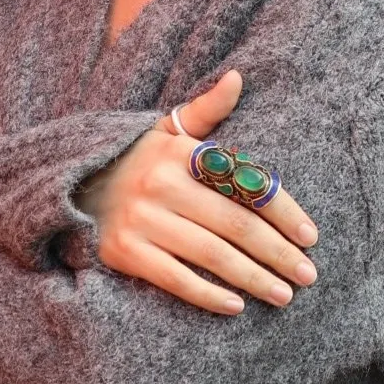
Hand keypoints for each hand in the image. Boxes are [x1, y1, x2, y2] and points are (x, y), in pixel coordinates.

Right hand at [78, 70, 319, 315]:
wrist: (72, 186)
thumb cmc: (136, 161)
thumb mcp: (166, 130)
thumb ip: (207, 109)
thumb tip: (237, 77)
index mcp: (180, 152)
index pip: (244, 182)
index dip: (283, 211)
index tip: (311, 237)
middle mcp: (162, 184)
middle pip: (235, 224)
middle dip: (278, 253)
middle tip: (308, 275)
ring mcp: (141, 220)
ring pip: (211, 254)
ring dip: (253, 278)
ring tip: (283, 295)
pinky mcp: (124, 251)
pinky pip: (175, 278)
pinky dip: (208, 295)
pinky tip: (236, 306)